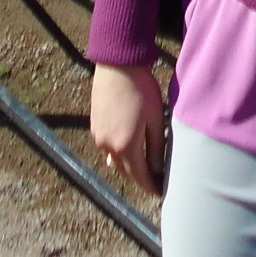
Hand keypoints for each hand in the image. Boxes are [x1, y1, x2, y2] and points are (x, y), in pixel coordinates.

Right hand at [89, 61, 166, 194]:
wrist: (117, 65)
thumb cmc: (141, 89)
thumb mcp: (155, 118)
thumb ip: (156, 147)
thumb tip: (158, 169)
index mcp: (126, 146)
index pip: (140, 176)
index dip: (151, 186)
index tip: (161, 191)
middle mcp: (108, 146)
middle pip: (126, 171)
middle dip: (140, 177)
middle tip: (155, 179)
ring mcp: (98, 136)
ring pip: (115, 159)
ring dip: (128, 164)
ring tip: (142, 165)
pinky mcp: (94, 126)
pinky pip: (106, 147)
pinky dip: (117, 152)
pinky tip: (124, 150)